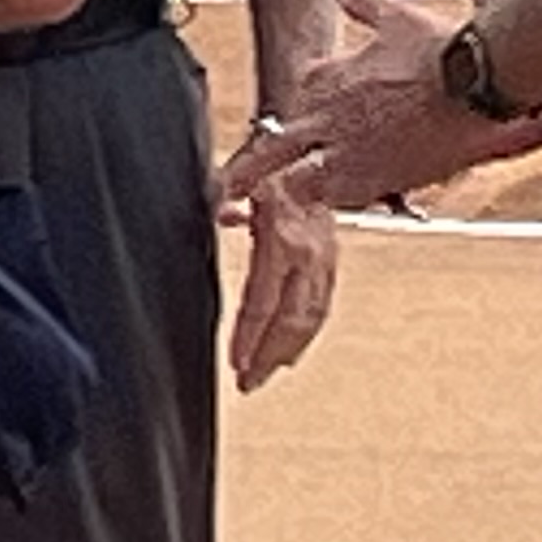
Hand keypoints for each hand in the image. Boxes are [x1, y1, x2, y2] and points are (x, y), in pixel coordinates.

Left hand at [226, 165, 338, 390]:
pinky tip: (289, 353)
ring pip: (311, 318)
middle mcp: (310, 253)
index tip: (237, 363)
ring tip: (264, 375)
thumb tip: (211, 206)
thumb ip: (226, 190)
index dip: (251, 335)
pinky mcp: (330, 262)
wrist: (317, 157)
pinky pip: (321, 306)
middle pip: (292, 319)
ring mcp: (324, 260)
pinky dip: (305, 335)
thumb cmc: (279, 163)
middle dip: (269, 356)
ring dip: (287, 352)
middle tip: (247, 384)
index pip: (265, 299)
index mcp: (285, 237)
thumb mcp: (247, 172)